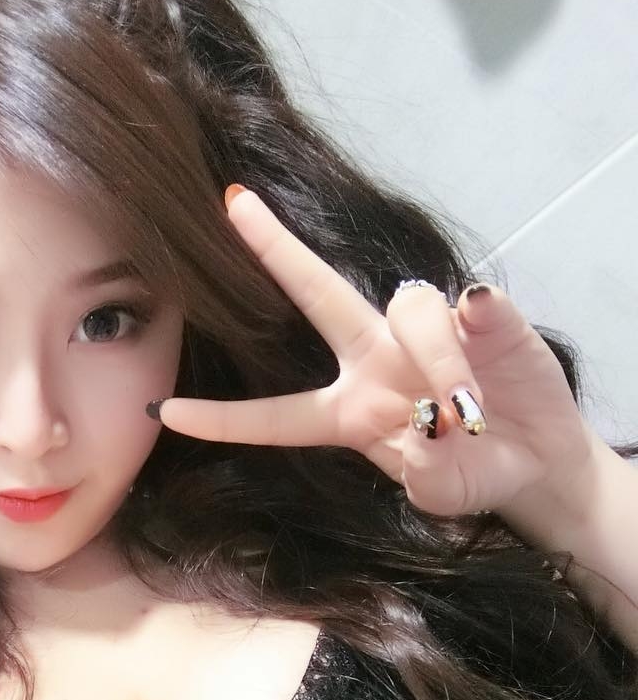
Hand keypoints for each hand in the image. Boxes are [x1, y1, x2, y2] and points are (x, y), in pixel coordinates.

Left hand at [151, 186, 594, 517]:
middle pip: (317, 297)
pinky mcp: (476, 311)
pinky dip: (473, 333)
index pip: (275, 417)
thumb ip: (430, 473)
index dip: (223, 419)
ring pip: (406, 311)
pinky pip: (463, 305)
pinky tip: (487, 348)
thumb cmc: (471, 476)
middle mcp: (371, 358)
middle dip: (276, 250)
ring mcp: (421, 329)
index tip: (164, 410)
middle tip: (236, 206)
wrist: (535, 461)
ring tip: (466, 414)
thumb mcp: (444, 493)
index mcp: (347, 413)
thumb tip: (433, 423)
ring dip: (438, 363)